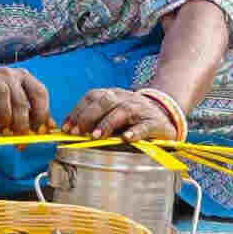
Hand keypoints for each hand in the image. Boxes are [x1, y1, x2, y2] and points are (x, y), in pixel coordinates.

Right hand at [0, 66, 54, 134]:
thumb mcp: (15, 104)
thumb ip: (32, 115)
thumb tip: (51, 128)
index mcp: (24, 77)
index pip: (40, 93)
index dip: (42, 113)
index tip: (40, 132)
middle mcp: (9, 74)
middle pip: (21, 98)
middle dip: (22, 122)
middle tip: (20, 138)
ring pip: (2, 93)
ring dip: (5, 115)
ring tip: (4, 130)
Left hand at [62, 87, 179, 142]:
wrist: (166, 114)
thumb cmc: (133, 117)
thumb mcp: (113, 113)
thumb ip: (95, 119)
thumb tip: (69, 129)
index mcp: (113, 95)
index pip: (92, 96)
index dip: (77, 110)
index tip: (66, 127)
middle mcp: (126, 98)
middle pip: (105, 101)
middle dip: (88, 116)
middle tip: (76, 132)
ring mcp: (141, 109)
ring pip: (123, 111)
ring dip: (107, 123)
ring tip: (95, 136)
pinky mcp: (154, 123)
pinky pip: (145, 126)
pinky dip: (135, 132)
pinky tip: (126, 138)